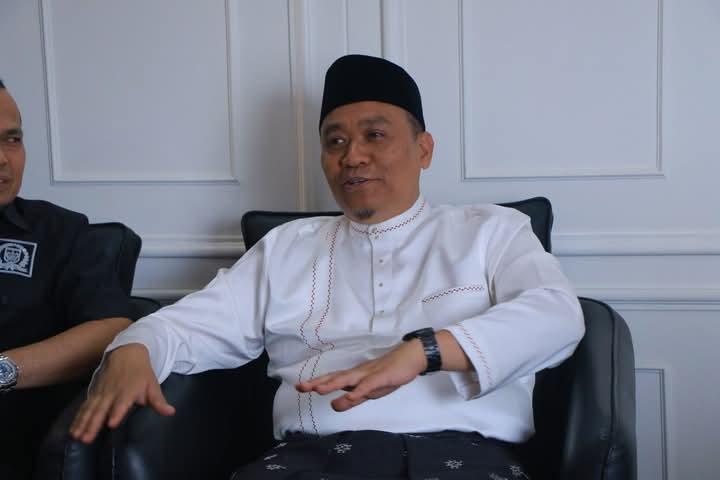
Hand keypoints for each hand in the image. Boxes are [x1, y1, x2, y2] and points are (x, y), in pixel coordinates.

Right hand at [69, 343, 174, 443]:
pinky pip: (85, 406)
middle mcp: (112, 393)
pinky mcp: (94, 393)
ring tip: (76, 436)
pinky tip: (73, 429)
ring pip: (90, 409)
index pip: (122, 404)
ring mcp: (101, 393)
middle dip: (93, 424)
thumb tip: (170, 412)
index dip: (117, 413)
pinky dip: (78, 417)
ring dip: (82, 423)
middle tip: (86, 438)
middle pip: (101, 409)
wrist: (127, 353)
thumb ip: (159, 401)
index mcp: (128, 391)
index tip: (111, 423)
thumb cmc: (142, 373)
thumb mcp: (152, 385)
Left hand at [295, 339, 425, 411]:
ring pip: (348, 379)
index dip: (316, 382)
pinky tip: (350, 396)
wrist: (411, 358)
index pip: (332, 379)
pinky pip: (368, 385)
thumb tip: (335, 405)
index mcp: (355, 376)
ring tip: (318, 390)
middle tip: (300, 387)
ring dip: (333, 384)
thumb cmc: (390, 373)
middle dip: (318, 382)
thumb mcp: (370, 391)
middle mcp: (358, 373)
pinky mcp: (382, 376)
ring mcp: (370, 374)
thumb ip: (353, 399)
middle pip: (335, 377)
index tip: (299, 386)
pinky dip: (358, 391)